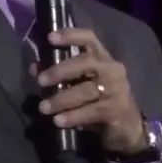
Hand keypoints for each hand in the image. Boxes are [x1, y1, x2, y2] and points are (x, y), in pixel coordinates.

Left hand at [34, 28, 145, 152]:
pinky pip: (92, 111)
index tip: (50, 38)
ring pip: (86, 90)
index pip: (89, 39)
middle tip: (40, 81)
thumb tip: (34, 68)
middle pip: (86, 62)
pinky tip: (58, 121)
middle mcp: (112, 69)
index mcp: (102, 58)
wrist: (127, 127)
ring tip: (44, 108)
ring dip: (61, 99)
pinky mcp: (117, 109)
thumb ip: (58, 76)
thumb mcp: (79, 86)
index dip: (71, 35)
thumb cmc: (100, 100)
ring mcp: (117, 89)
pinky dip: (73, 116)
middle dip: (60, 70)